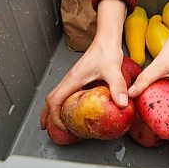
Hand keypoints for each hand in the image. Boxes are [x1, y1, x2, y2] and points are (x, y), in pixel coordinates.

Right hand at [42, 0, 127, 129]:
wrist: (107, 39)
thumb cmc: (107, 51)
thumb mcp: (113, 70)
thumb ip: (118, 87)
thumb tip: (122, 104)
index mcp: (73, 79)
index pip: (55, 101)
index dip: (55, 117)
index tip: (64, 128)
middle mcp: (70, 79)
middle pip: (50, 100)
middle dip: (47, 115)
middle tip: (48, 128)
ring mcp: (73, 78)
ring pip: (56, 95)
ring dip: (53, 109)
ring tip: (57, 123)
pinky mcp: (79, 77)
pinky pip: (65, 92)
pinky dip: (63, 103)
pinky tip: (72, 109)